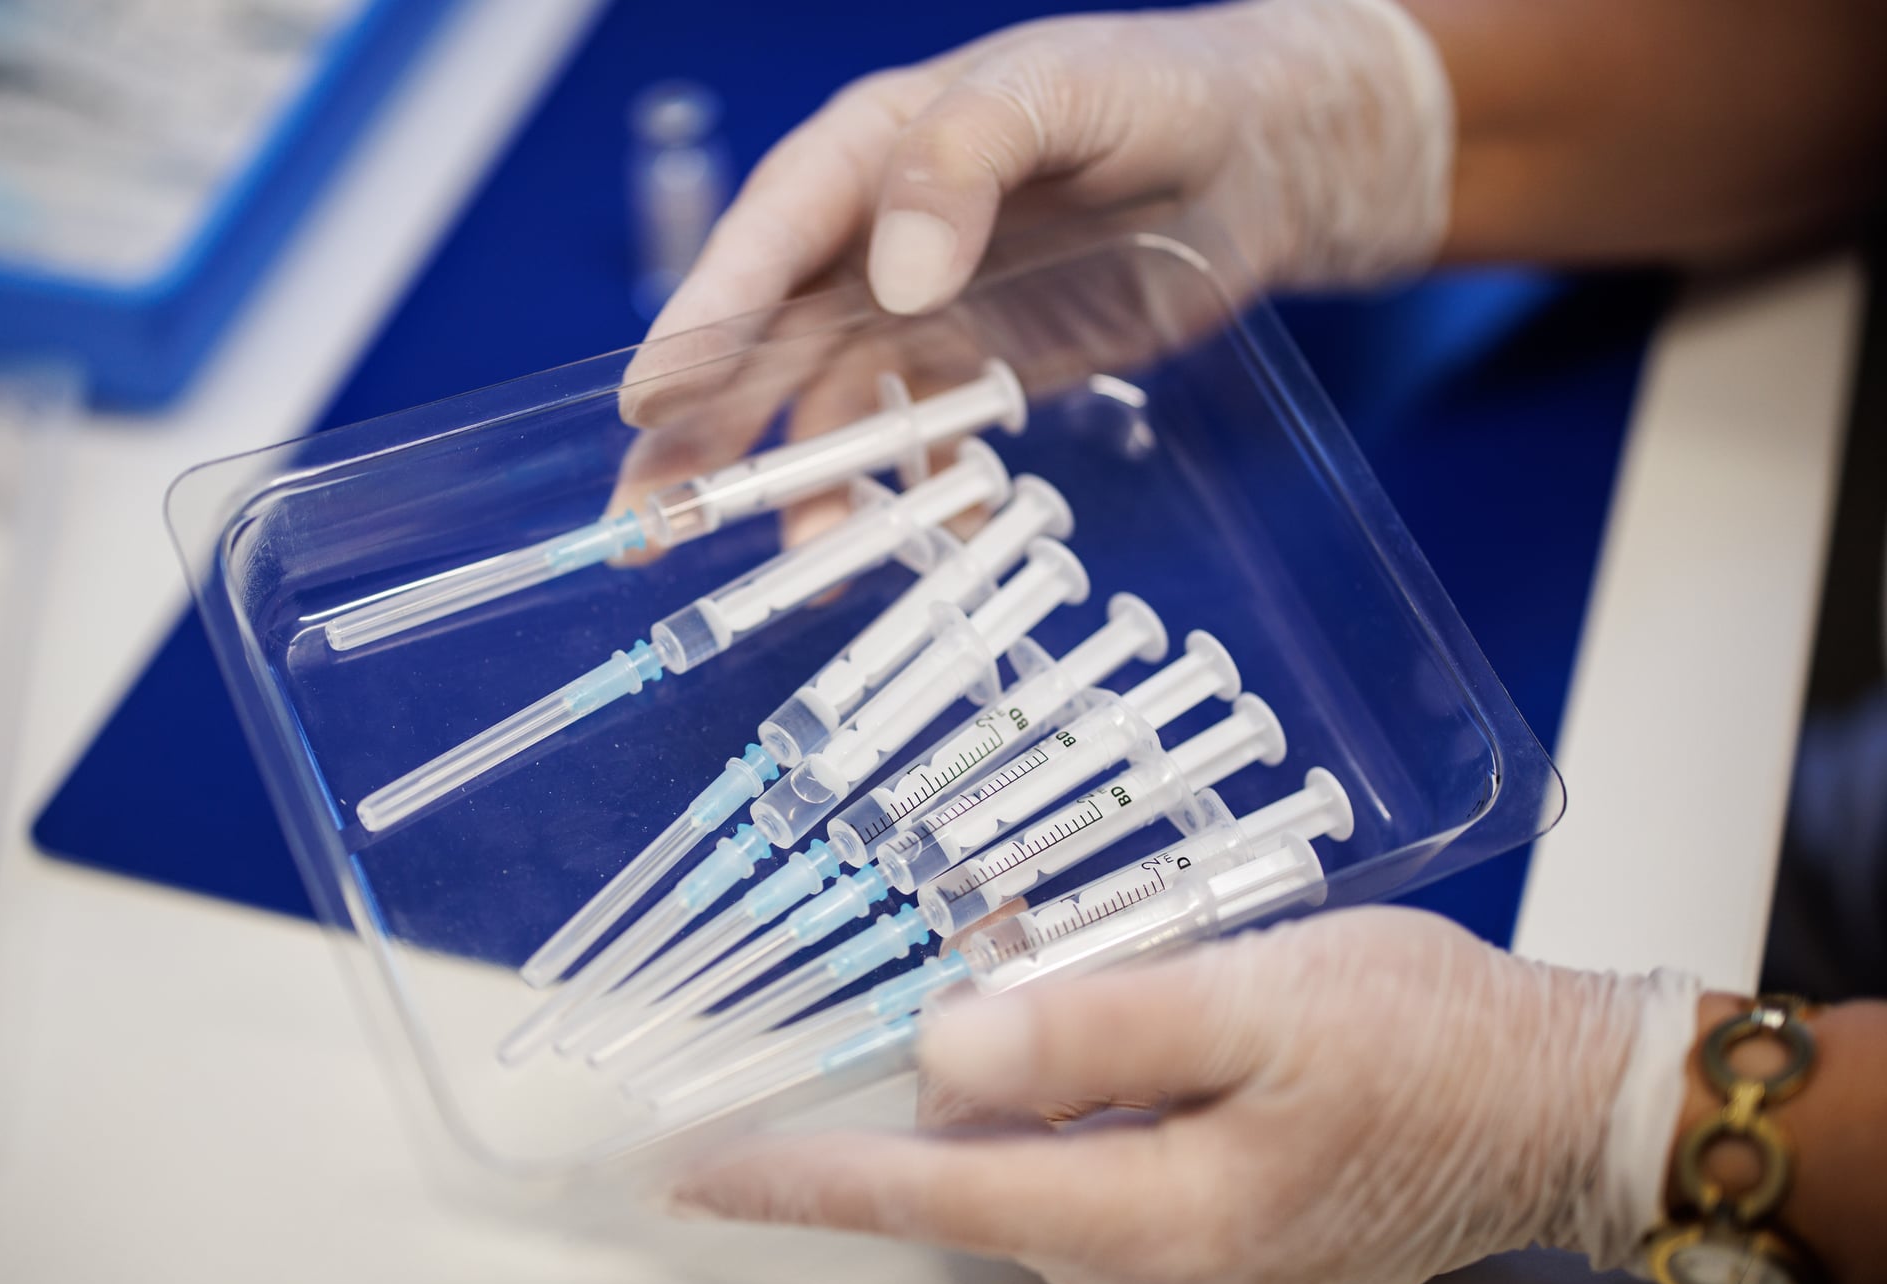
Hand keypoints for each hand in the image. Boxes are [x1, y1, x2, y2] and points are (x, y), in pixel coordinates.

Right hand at [610, 0, 1454, 527]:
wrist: (1262, 156)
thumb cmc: (1159, 92)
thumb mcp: (1065, 91)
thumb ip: (969, 156)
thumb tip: (898, 275)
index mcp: (870, 152)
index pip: (767, 239)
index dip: (703, 322)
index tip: (650, 402)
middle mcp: (875, 241)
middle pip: (767, 344)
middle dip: (704, 436)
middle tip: (649, 525)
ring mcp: (923, 313)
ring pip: (837, 413)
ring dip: (810, 490)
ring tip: (805, 565)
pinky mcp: (979, 371)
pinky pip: (928, 446)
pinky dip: (921, 501)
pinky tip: (927, 549)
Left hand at [670, 908, 1700, 1283]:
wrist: (1550, 1104)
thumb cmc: (1427, 1040)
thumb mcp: (1259, 1000)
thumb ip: (1094, 1030)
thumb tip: (942, 1053)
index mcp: (1157, 1222)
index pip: (928, 1195)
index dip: (799, 1177)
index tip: (692, 1168)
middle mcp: (1148, 1283)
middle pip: (963, 1183)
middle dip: (914, 1089)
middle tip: (924, 989)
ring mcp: (1172, 1283)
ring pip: (1016, 1176)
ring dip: (996, 1089)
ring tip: (1061, 987)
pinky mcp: (1193, 1256)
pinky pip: (1072, 1179)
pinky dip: (1052, 1109)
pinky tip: (1098, 1036)